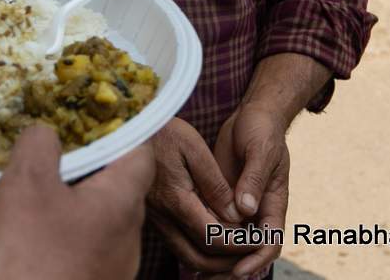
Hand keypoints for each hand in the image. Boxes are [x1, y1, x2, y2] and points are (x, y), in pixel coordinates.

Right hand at [0, 125, 154, 279]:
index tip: (88, 105)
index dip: (115, 126)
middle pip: (62, 194)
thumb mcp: (28, 182)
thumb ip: (38, 146)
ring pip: (23, 230)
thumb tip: (45, 131)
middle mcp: (102, 240)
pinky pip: (4, 263)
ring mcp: (72, 272)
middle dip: (12, 177)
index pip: (134, 155)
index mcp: (114, 205)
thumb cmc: (32, 254)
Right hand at [145, 118, 257, 275]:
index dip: (239, 245)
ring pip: (186, 256)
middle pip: (199, 258)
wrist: (130, 128)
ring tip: (237, 252)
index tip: (259, 241)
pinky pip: (178, 245)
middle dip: (228, 262)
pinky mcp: (154, 217)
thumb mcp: (194, 149)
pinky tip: (215, 240)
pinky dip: (200, 250)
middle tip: (252, 253)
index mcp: (176, 200)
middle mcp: (163, 217)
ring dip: (214, 261)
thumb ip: (215, 185)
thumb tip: (237, 216)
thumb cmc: (164, 133)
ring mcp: (156, 219)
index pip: (213, 237)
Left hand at [212, 105, 290, 277]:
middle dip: (235, 269)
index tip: (238, 270)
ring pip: (233, 242)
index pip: (270, 241)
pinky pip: (217, 225)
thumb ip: (254, 179)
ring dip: (219, 261)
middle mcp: (258, 210)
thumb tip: (246, 210)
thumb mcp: (260, 151)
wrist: (252, 115)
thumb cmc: (261, 130)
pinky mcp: (223, 198)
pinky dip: (207, 239)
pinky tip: (190, 249)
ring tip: (199, 276)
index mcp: (274, 203)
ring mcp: (241, 206)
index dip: (255, 259)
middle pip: (251, 251)